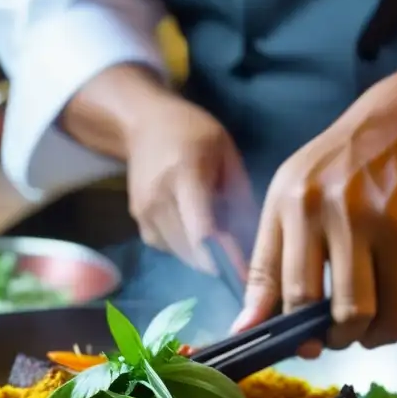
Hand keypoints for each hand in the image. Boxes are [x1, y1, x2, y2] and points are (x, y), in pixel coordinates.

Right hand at [124, 94, 251, 270]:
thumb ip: (239, 195)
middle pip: (193, 249)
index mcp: (184, 175)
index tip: (246, 274)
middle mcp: (159, 199)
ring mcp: (145, 213)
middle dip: (221, 262)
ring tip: (223, 245)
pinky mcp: (140, 223)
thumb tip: (256, 239)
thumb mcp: (226, 152)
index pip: (203, 230)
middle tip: (243, 263)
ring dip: (205, 258)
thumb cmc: (192, 132)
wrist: (142, 124)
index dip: (225, 257)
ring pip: (182, 254)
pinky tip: (197, 232)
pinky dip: (188, 249)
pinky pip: (170, 249)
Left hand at [234, 71, 396, 352]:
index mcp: (302, 207)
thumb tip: (244, 331)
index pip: (298, 295)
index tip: (304, 343)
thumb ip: (263, 270)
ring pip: (393, 319)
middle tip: (339, 334)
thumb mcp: (284, 206)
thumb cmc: (331, 176)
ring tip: (368, 326)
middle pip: (351, 313)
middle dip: (342, 339)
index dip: (300, 333)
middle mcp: (352, 214)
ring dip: (378, 337)